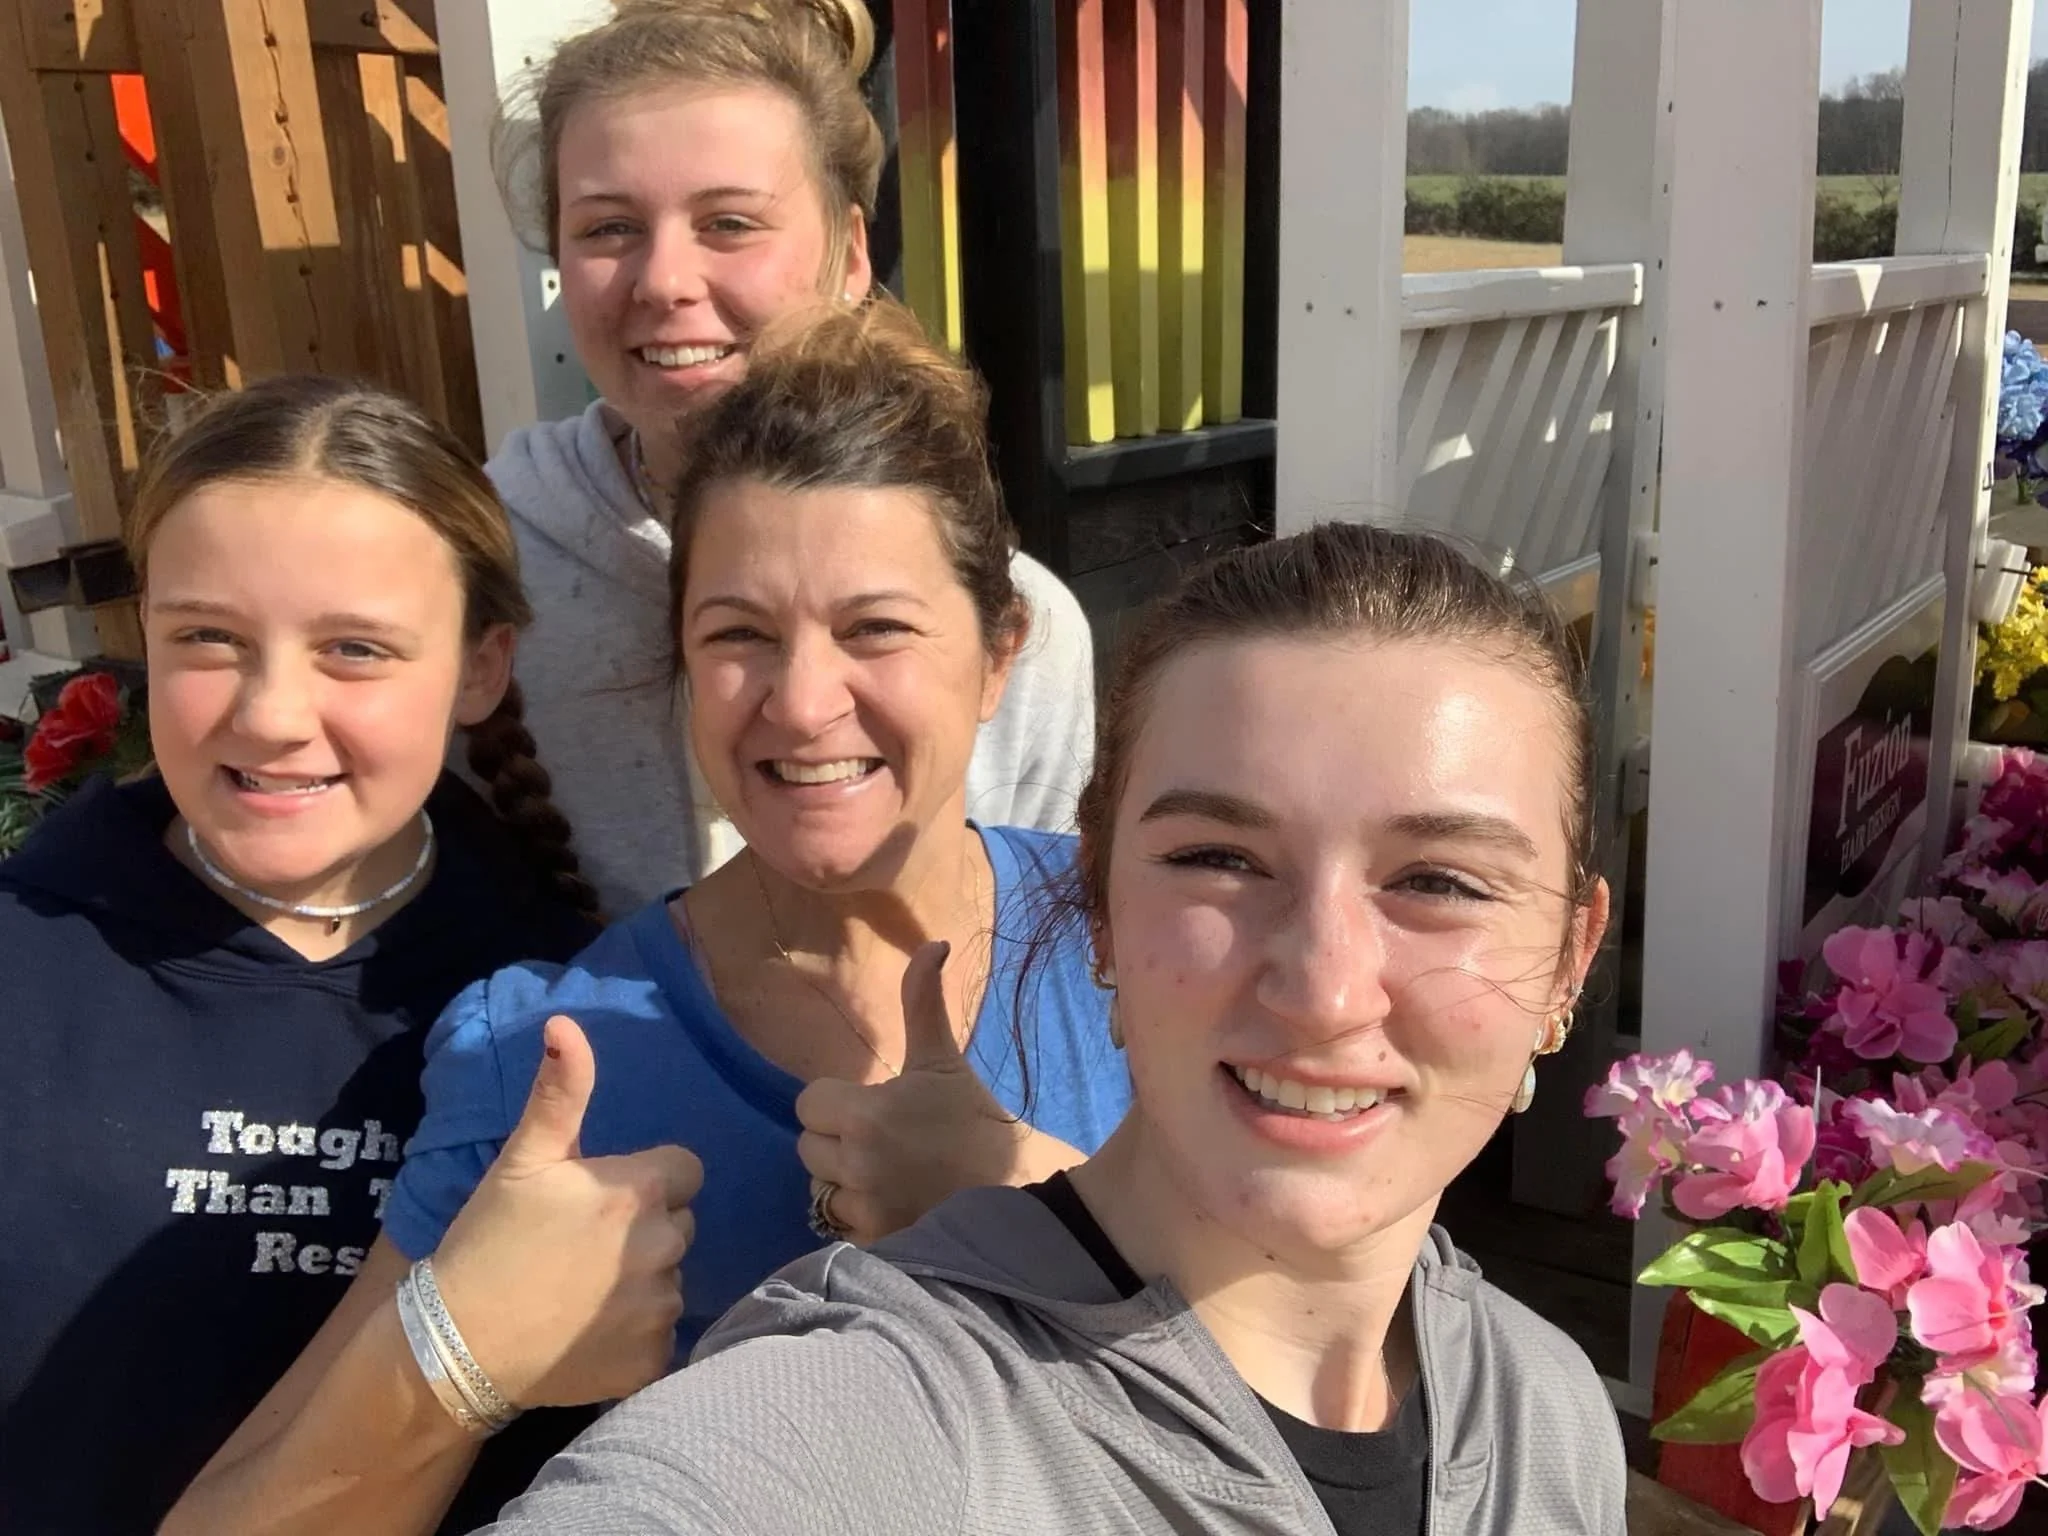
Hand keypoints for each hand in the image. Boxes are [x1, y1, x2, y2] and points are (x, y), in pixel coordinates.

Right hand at [427, 1015, 701, 1407]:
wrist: (455, 1346)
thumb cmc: (488, 1242)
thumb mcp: (522, 1159)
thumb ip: (559, 1093)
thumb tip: (565, 1024)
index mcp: (642, 1190)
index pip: (684, 1170)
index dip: (647, 1181)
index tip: (601, 1199)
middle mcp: (665, 1246)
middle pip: (680, 1224)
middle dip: (645, 1229)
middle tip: (583, 1247)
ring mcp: (663, 1307)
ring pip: (672, 1278)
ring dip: (642, 1281)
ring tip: (581, 1292)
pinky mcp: (655, 1359)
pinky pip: (663, 1335)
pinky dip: (636, 1334)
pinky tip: (590, 1333)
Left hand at [795, 942, 1079, 1243]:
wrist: (1018, 1188)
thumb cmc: (976, 1119)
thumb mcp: (943, 1059)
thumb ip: (923, 1001)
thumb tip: (933, 943)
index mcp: (866, 1115)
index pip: (809, 1102)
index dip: (836, 1101)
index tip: (872, 1103)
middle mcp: (855, 1165)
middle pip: (807, 1147)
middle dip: (836, 1140)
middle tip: (880, 1137)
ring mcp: (864, 1210)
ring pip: (821, 1188)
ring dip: (844, 1180)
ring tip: (886, 1172)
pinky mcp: (874, 1243)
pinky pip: (841, 1224)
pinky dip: (860, 1216)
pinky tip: (894, 1203)